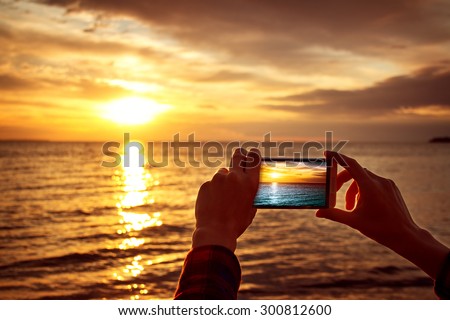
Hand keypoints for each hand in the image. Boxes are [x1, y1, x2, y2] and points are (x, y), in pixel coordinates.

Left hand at [192, 148, 260, 251]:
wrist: (216, 231)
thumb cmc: (236, 223)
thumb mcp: (251, 208)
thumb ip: (250, 193)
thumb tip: (246, 185)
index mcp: (250, 183)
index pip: (255, 159)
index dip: (254, 154)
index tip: (252, 153)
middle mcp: (236, 177)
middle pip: (238, 156)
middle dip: (239, 155)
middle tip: (239, 155)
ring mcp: (219, 179)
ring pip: (222, 173)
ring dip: (223, 180)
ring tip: (222, 199)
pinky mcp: (206, 184)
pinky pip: (211, 184)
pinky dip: (212, 190)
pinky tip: (213, 203)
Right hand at [316, 151, 448, 278]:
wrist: (405, 236)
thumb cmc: (380, 229)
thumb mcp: (354, 221)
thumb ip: (334, 214)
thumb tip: (318, 213)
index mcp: (369, 186)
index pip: (351, 164)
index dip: (338, 157)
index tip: (328, 153)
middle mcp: (379, 181)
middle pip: (355, 172)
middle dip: (343, 181)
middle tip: (335, 193)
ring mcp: (387, 184)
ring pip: (364, 179)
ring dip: (354, 189)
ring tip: (352, 207)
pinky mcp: (392, 188)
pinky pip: (374, 182)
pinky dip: (364, 190)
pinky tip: (364, 206)